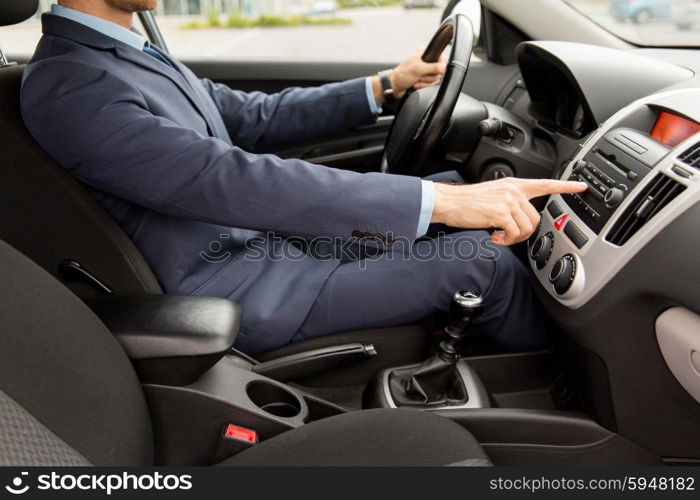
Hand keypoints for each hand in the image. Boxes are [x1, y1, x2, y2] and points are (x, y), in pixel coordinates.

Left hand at [391, 49, 446, 98]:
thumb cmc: (402, 75)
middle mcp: (426, 61)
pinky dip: (423, 85)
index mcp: (424, 53)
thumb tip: (445, 68)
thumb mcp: (418, 69)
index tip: (431, 71)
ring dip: (425, 82)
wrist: (394, 86)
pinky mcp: (424, 78)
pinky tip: (416, 84)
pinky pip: (431, 83)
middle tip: (420, 76)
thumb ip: (433, 67)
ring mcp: (425, 70)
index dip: (438, 66)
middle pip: (439, 70)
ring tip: (417, 80)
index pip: (441, 57)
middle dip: (429, 76)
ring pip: (435, 78)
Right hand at [431, 178, 587, 245]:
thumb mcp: (493, 195)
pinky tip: (493, 236)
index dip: (566, 186)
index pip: (545, 184)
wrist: (449, 202)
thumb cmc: (466, 202)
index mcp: (514, 185)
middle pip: (535, 219)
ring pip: (526, 228)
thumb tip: (518, 219)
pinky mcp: (502, 213)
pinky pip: (514, 234)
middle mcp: (514, 191)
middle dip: (523, 233)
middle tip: (506, 235)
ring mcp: (509, 201)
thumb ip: (510, 201)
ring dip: (513, 238)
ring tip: (498, 236)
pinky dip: (505, 240)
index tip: (581, 187)